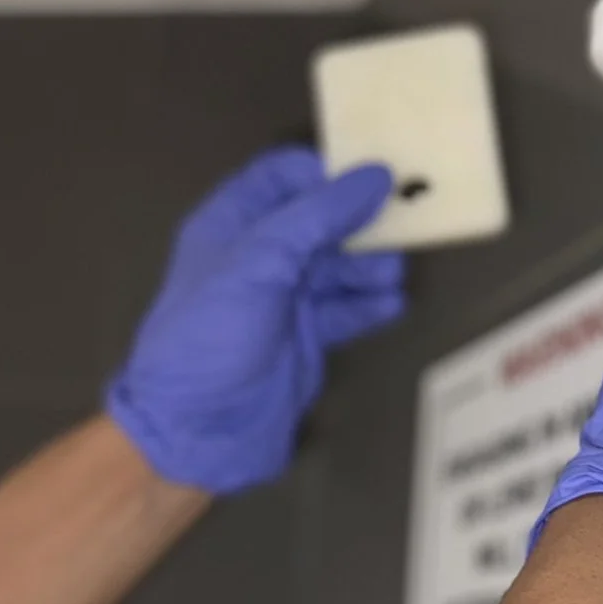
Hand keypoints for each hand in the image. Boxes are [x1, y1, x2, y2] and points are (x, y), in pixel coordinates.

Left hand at [106, 146, 403, 493]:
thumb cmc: (212, 337)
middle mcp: (256, 256)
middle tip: (405, 220)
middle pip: (317, 219)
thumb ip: (314, 218)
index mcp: (229, 226)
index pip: (279, 178)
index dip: (323, 173)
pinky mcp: (304, 336)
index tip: (371, 177)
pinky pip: (344, 308)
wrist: (197, 430)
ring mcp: (281, 298)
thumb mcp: (257, 266)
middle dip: (358, 219)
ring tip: (392, 272)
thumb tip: (374, 175)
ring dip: (369, 264)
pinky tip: (390, 303)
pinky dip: (368, 303)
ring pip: (336, 264)